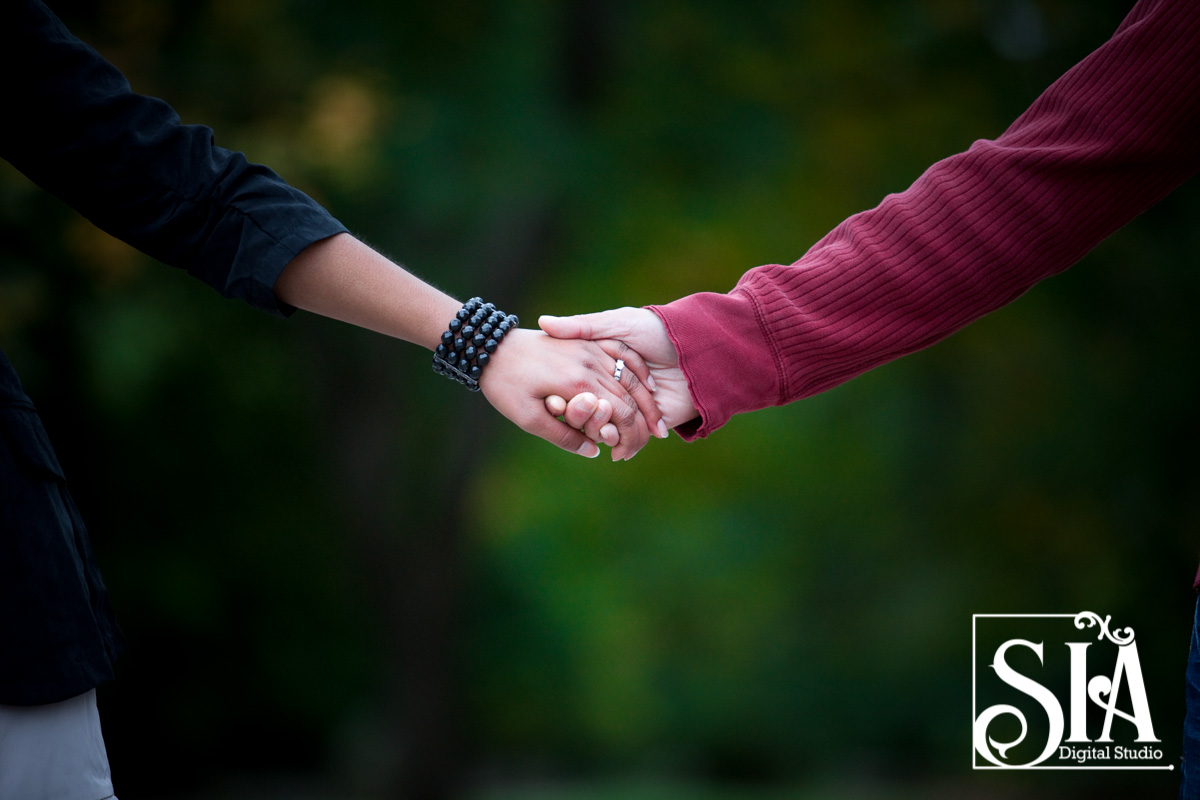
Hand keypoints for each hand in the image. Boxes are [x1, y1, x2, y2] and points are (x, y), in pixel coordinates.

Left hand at [479, 328, 664, 459]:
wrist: (490, 347)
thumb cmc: (505, 385)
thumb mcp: (528, 418)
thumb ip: (563, 436)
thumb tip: (594, 451)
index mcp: (578, 384)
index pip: (620, 412)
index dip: (632, 434)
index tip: (633, 451)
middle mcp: (590, 363)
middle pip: (630, 395)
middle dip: (645, 419)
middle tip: (656, 437)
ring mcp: (589, 348)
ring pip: (630, 375)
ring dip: (647, 398)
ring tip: (657, 418)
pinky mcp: (585, 340)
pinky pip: (621, 353)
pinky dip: (637, 370)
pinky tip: (647, 384)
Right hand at [539, 307, 698, 430]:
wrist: (699, 348)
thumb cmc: (659, 330)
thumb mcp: (618, 323)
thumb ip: (582, 326)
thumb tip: (543, 322)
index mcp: (603, 364)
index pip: (574, 385)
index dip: (561, 394)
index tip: (549, 399)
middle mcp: (614, 387)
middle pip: (588, 409)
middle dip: (577, 417)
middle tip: (568, 419)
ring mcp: (632, 407)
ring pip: (605, 426)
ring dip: (596, 431)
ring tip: (592, 430)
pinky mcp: (650, 423)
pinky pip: (629, 437)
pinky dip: (619, 442)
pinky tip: (611, 440)